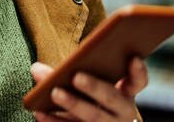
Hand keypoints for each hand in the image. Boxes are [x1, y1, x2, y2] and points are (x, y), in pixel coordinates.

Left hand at [31, 58, 147, 121]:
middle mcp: (121, 113)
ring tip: (54, 92)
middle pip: (111, 98)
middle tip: (77, 76)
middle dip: (95, 87)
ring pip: (94, 117)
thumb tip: (36, 68)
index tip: (133, 58)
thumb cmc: (86, 98)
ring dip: (73, 104)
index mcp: (124, 93)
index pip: (137, 81)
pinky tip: (40, 112)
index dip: (138, 71)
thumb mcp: (82, 83)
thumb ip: (63, 72)